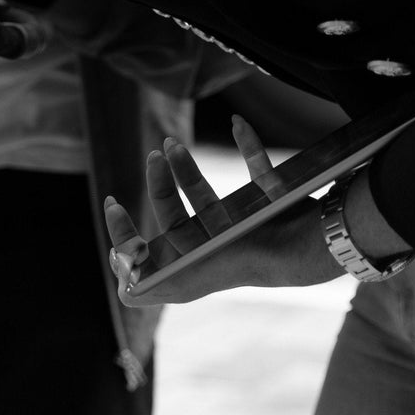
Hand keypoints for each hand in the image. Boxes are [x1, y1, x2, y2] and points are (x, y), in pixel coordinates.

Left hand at [105, 116, 341, 306]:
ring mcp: (244, 222)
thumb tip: (123, 289)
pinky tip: (237, 125)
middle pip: (176, 214)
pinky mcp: (272, 201)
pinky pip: (257, 169)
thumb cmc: (244, 260)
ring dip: (186, 167)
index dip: (127, 231)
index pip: (152, 251)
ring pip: (205, 192)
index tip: (112, 203)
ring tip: (171, 144)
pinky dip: (248, 145)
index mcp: (194, 263)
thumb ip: (152, 285)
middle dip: (159, 184)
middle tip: (155, 156)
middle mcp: (215, 245)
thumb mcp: (187, 280)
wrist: (301, 248)